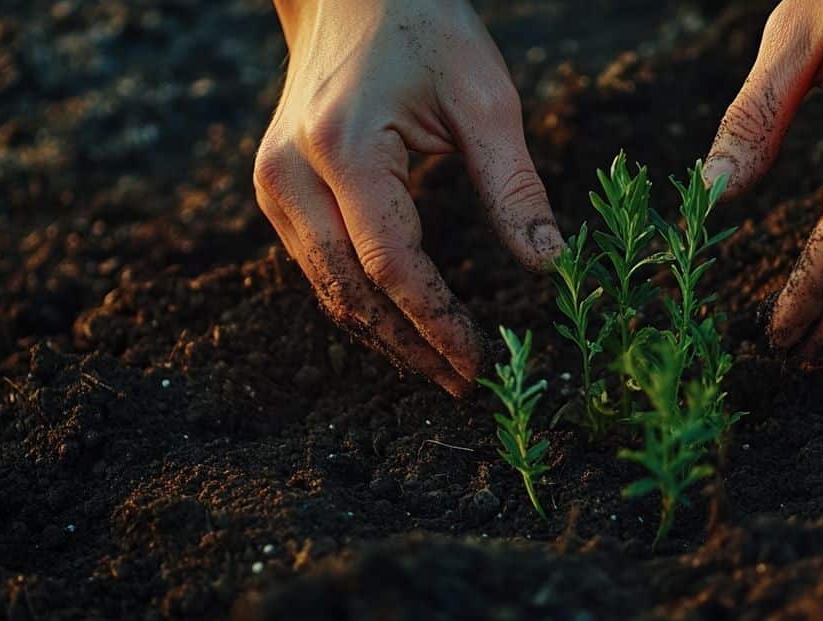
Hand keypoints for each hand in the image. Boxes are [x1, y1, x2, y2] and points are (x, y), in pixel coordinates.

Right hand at [254, 0, 562, 395]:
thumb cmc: (425, 27)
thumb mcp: (484, 97)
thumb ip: (514, 184)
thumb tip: (550, 265)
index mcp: (342, 148)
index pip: (391, 265)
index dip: (437, 323)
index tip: (480, 364)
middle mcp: (290, 175)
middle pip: (348, 292)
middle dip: (409, 347)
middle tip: (465, 384)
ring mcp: (273, 184)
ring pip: (327, 288)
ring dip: (384, 335)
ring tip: (442, 367)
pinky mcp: (276, 188)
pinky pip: (319, 266)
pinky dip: (363, 303)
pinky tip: (405, 324)